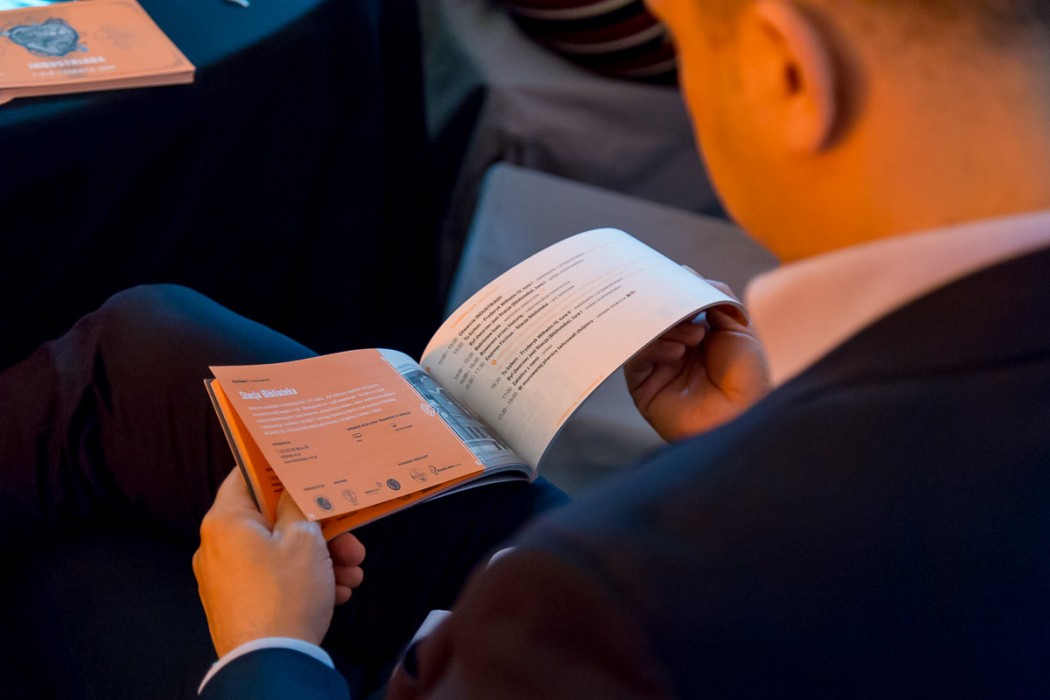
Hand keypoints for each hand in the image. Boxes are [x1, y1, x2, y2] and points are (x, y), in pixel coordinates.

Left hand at [192, 469, 365, 656]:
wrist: (271, 663)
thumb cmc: (287, 591)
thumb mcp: (304, 540)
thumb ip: (300, 506)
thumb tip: (293, 492)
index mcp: (226, 522)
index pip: (246, 476)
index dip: (278, 469)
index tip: (307, 467)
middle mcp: (218, 547)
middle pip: (272, 521)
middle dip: (318, 529)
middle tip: (351, 540)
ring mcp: (226, 579)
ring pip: (278, 553)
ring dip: (320, 558)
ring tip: (353, 574)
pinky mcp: (238, 604)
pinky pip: (273, 579)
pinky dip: (304, 580)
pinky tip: (338, 592)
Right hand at [625, 283, 769, 441]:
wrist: (746, 417)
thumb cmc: (748, 376)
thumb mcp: (738, 325)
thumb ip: (713, 297)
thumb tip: (685, 273)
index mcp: (695, 334)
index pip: (671, 306)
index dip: (670, 291)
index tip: (670, 276)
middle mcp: (673, 350)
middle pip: (653, 318)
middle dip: (665, 306)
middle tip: (678, 302)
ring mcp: (658, 369)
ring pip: (642, 335)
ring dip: (665, 328)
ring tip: (693, 336)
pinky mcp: (644, 389)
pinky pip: (635, 359)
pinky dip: (652, 348)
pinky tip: (677, 351)